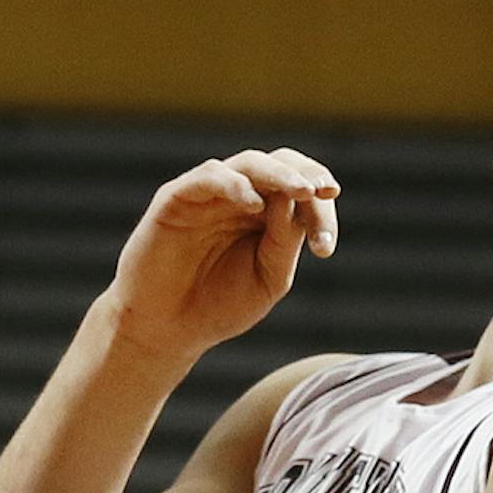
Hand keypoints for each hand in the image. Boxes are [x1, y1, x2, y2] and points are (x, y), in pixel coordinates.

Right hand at [104, 150, 339, 364]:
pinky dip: (233, 184)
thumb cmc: (218, 305)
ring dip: (279, 175)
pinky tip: (253, 204)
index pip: (299, 192)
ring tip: (302, 191)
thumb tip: (300, 200)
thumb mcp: (267, 279)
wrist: (166, 329)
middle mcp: (238, 197)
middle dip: (305, 175)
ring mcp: (208, 195)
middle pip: (279, 164)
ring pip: (248, 164)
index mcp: (265, 216)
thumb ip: (284, 242)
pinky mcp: (176, 198)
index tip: (326, 245)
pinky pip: (207, 177)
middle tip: (323, 193)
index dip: (320, 208)